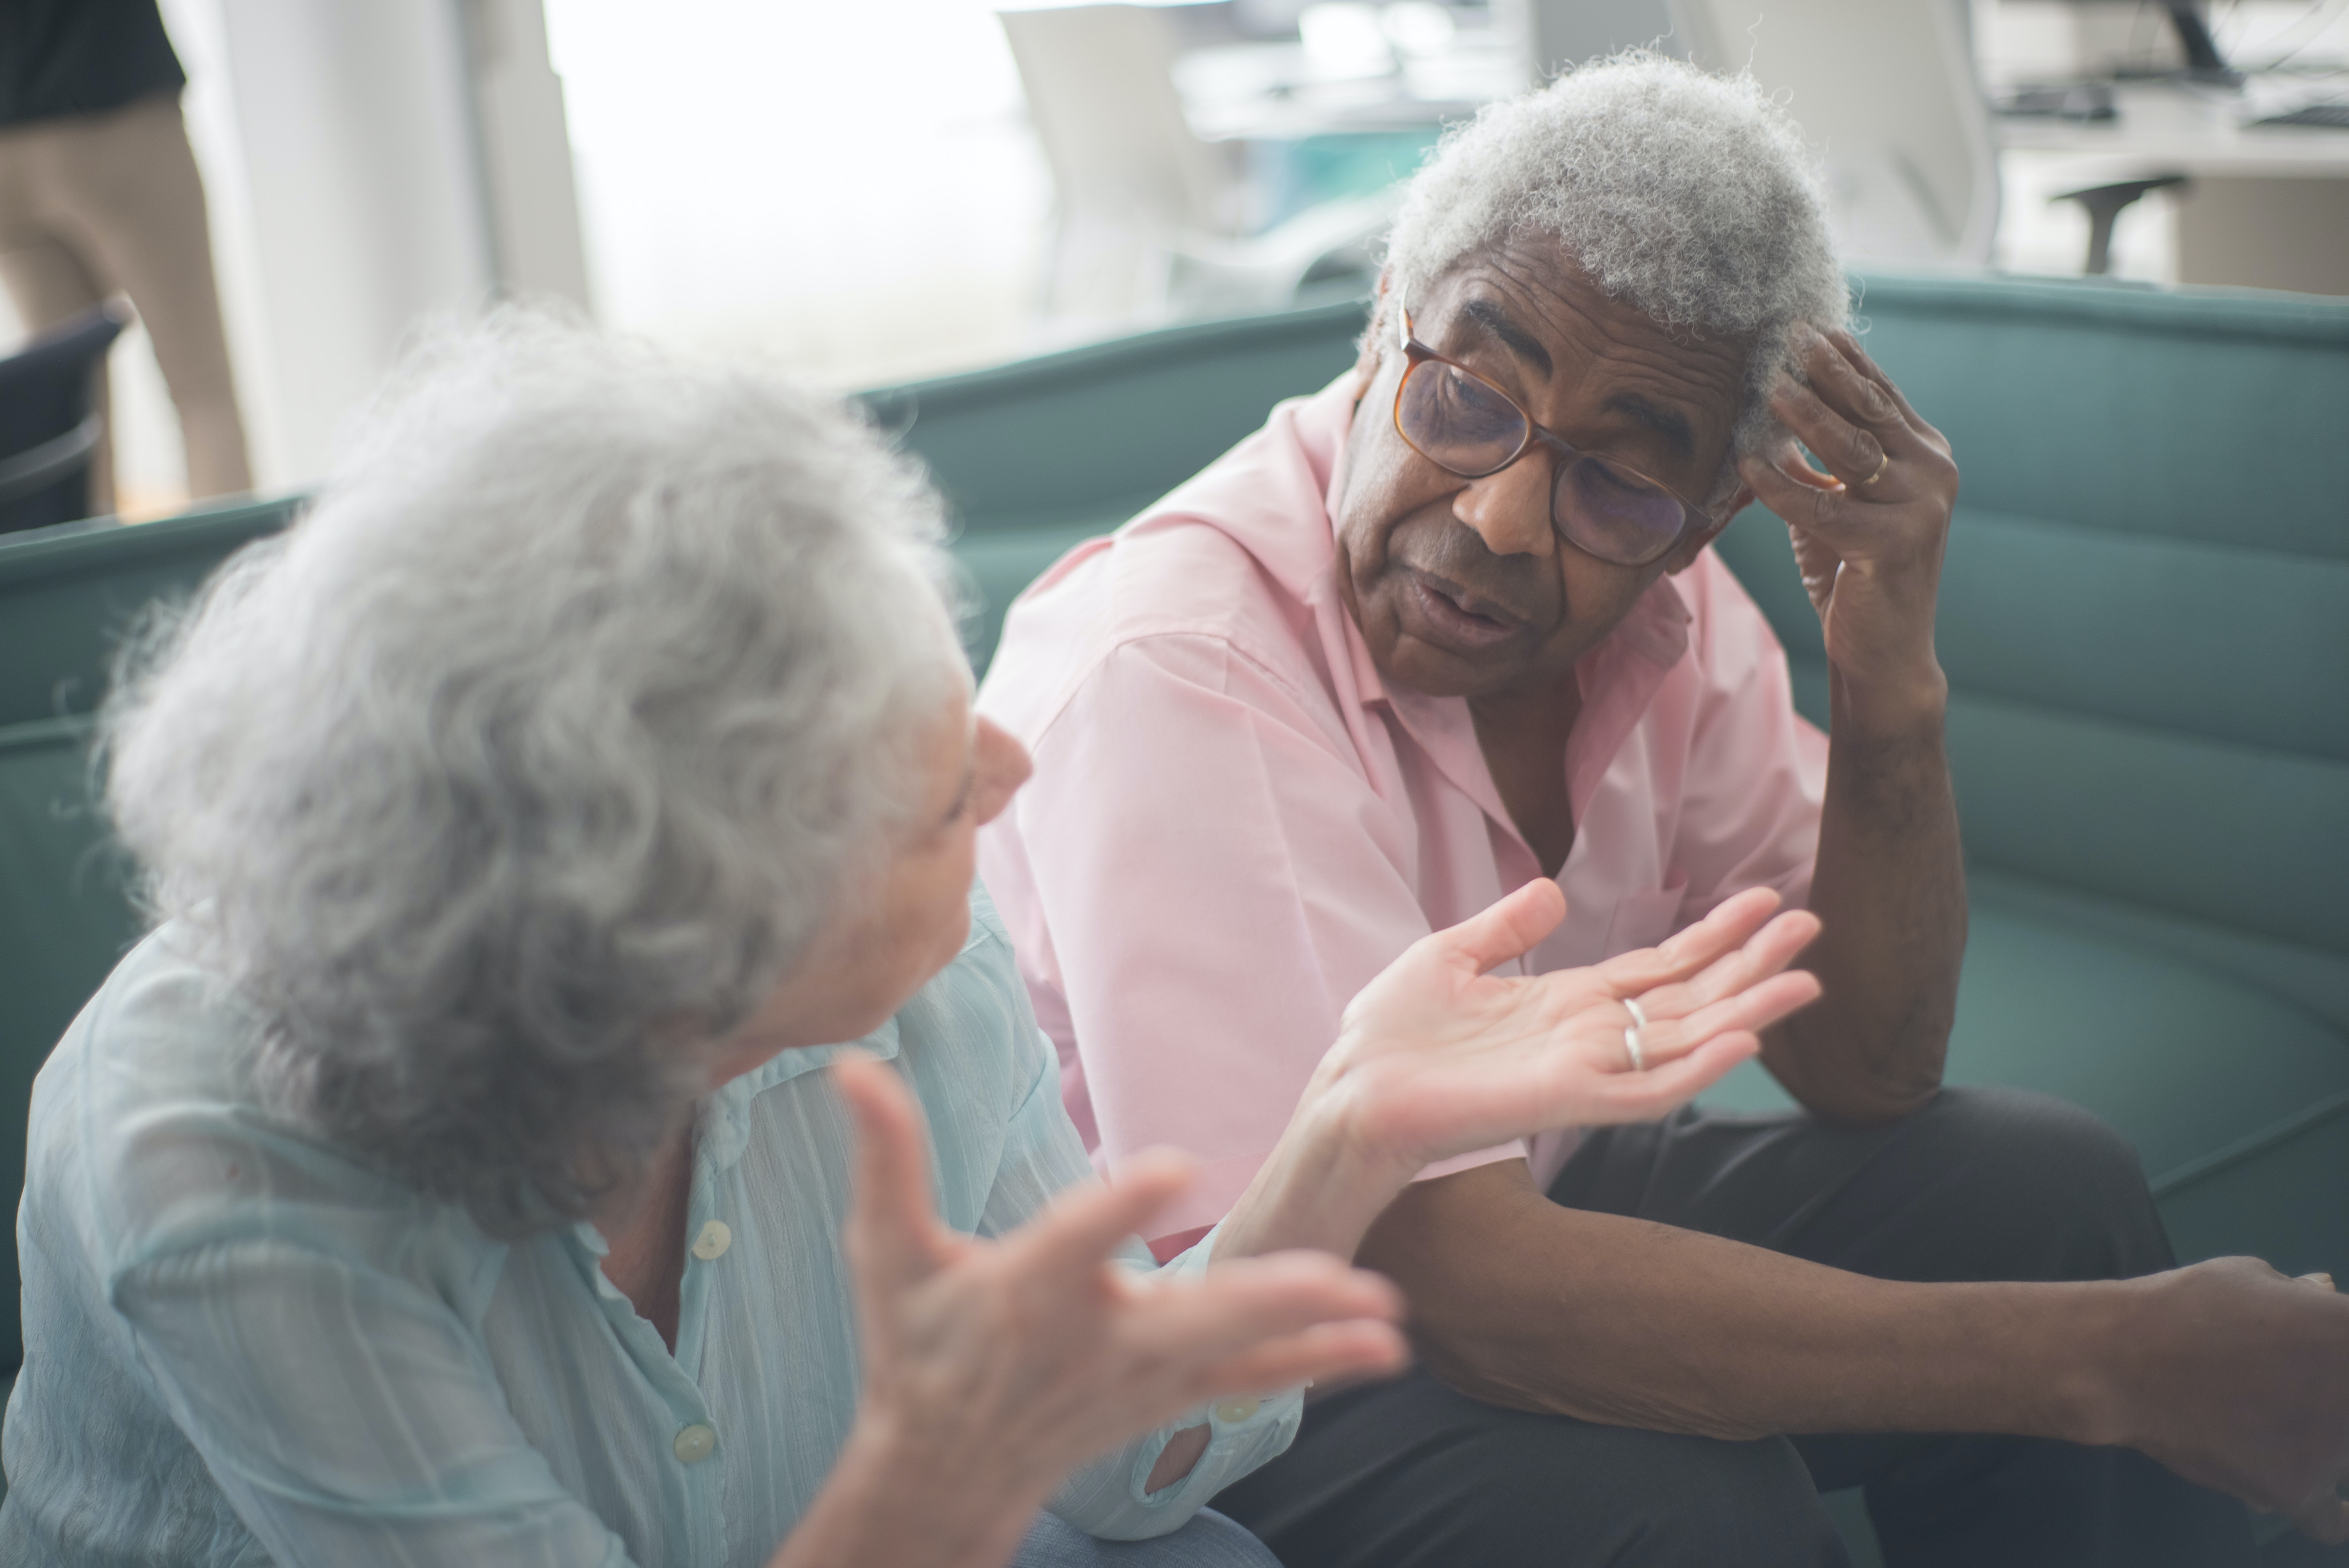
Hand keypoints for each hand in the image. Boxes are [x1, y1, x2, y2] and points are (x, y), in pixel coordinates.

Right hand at [829, 1057, 1405, 1543]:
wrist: (944, 1463)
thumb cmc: (915, 1346)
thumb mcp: (885, 1254)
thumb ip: (885, 1157)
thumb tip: (850, 1063)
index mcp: (1025, 1294)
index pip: (1075, 1241)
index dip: (1119, 1207)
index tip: (1172, 1164)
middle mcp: (1092, 1340)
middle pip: (1187, 1318)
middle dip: (1262, 1299)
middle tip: (1332, 1274)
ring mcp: (1139, 1376)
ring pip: (1236, 1355)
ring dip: (1313, 1332)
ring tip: (1386, 1313)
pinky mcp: (1168, 1397)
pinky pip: (1254, 1384)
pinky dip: (1318, 1367)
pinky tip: (1385, 1352)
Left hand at [1314, 880, 1821, 1166]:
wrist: (1350, 1090)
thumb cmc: (1389, 1037)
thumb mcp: (1449, 956)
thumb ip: (1506, 927)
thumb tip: (1554, 893)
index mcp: (1565, 1003)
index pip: (1660, 967)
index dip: (1713, 934)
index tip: (1767, 898)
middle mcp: (1588, 1038)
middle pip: (1690, 997)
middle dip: (1750, 962)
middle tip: (1813, 924)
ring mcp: (1583, 1071)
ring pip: (1685, 1040)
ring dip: (1747, 1011)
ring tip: (1806, 978)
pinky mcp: (1565, 1101)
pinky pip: (1646, 1089)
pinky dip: (1695, 1069)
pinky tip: (1741, 1043)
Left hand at [1737, 325, 1958, 727]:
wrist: (1883, 652)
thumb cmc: (1852, 575)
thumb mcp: (1836, 504)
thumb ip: (1818, 463)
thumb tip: (1772, 412)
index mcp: (1925, 455)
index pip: (1881, 394)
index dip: (1845, 359)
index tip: (1809, 325)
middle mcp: (1933, 473)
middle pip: (1870, 409)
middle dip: (1827, 371)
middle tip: (1789, 335)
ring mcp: (1920, 508)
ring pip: (1852, 449)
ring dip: (1807, 414)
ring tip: (1769, 385)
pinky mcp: (1892, 546)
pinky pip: (1823, 505)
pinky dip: (1781, 484)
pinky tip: (1748, 463)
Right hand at [2106, 1258, 2348, 1543]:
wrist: (2121, 1360)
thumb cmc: (2182, 1306)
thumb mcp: (2248, 1278)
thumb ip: (2297, 1297)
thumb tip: (2318, 1299)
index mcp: (2346, 1332)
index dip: (2333, 1357)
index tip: (2319, 1365)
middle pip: (2346, 1408)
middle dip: (2327, 1399)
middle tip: (2294, 1392)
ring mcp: (2331, 1449)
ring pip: (2342, 1455)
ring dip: (2319, 1442)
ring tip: (2268, 1423)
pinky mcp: (2296, 1490)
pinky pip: (2333, 1519)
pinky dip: (2335, 1513)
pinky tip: (2332, 1504)